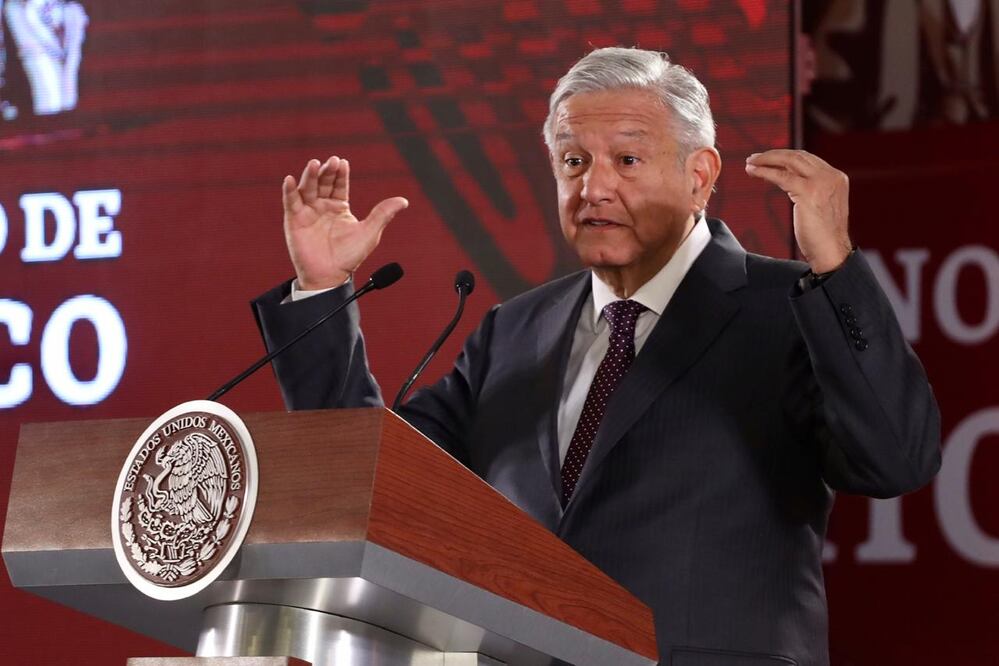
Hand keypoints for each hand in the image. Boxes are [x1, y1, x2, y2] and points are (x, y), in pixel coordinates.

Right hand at [282, 156, 407, 289]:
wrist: (330, 276)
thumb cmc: (350, 257)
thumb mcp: (370, 233)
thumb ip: (383, 214)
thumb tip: (404, 201)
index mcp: (340, 206)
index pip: (340, 185)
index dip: (341, 174)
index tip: (343, 162)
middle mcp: (323, 206)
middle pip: (323, 182)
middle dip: (327, 171)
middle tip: (331, 161)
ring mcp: (308, 212)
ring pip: (308, 188)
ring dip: (310, 176)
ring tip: (314, 163)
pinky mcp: (294, 220)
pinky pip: (291, 202)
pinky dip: (289, 191)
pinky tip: (289, 180)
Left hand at [745, 149, 851, 272]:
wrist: (831, 251)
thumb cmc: (823, 235)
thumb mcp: (819, 204)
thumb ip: (810, 188)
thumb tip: (787, 178)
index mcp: (836, 177)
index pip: (808, 159)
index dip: (785, 157)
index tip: (768, 159)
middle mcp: (830, 176)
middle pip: (798, 156)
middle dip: (773, 154)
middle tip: (754, 157)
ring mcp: (821, 182)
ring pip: (789, 161)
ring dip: (766, 160)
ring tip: (750, 162)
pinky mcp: (808, 192)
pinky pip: (781, 176)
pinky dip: (764, 171)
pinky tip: (753, 171)